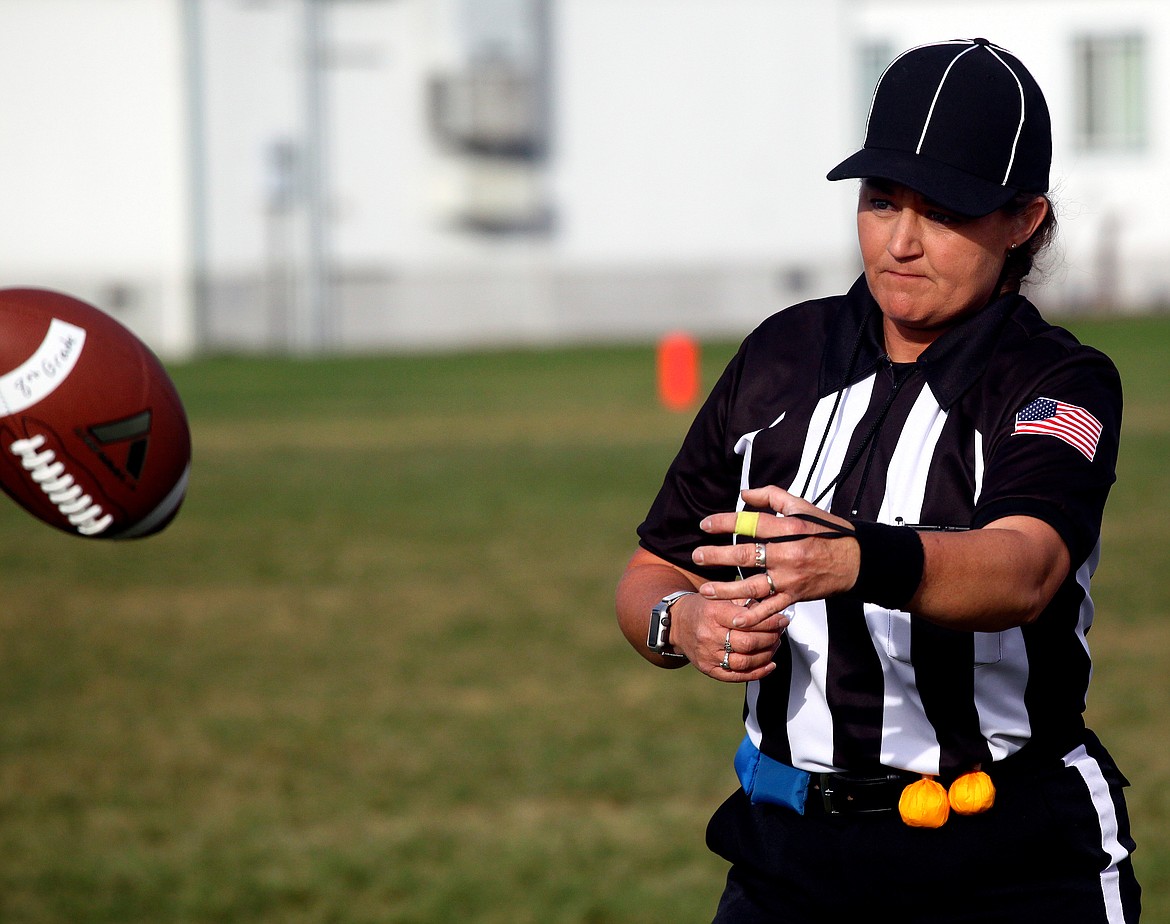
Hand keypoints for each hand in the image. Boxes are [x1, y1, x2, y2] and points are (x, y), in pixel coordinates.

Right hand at [668, 592, 787, 682]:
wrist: (678, 624)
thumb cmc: (705, 608)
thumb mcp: (721, 597)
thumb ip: (746, 602)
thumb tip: (774, 608)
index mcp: (713, 613)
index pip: (747, 621)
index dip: (769, 622)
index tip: (783, 620)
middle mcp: (709, 636)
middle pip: (748, 643)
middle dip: (770, 638)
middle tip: (780, 631)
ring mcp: (708, 655)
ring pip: (745, 662)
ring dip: (767, 654)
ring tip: (775, 644)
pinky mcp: (709, 669)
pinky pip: (737, 676)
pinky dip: (757, 672)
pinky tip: (770, 664)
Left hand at [691, 486, 859, 613]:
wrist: (856, 561)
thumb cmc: (827, 531)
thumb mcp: (803, 507)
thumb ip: (772, 497)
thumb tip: (743, 494)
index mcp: (790, 528)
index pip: (751, 523)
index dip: (725, 522)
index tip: (705, 524)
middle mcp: (788, 554)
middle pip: (746, 555)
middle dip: (717, 556)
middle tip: (697, 556)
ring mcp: (791, 578)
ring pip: (752, 586)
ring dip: (726, 589)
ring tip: (705, 589)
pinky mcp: (795, 596)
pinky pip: (770, 608)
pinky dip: (752, 615)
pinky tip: (733, 618)